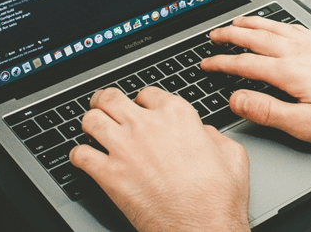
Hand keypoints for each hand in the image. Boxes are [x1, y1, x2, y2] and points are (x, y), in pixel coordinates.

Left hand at [69, 87, 250, 231]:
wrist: (201, 227)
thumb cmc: (218, 196)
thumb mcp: (232, 154)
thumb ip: (214, 135)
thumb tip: (204, 133)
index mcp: (177, 115)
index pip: (147, 93)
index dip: (143, 100)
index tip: (141, 107)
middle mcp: (147, 125)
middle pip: (111, 98)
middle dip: (105, 101)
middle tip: (104, 106)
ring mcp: (124, 148)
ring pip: (91, 120)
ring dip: (90, 122)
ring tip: (92, 128)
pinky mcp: (108, 175)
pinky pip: (79, 155)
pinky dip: (78, 155)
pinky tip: (84, 158)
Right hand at [204, 15, 310, 146]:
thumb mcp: (305, 125)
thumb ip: (268, 111)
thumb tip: (238, 99)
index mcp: (291, 71)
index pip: (246, 63)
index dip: (222, 63)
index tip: (206, 64)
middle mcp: (302, 52)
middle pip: (258, 37)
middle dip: (232, 35)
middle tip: (213, 34)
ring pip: (276, 28)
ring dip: (253, 23)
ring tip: (238, 21)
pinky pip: (295, 28)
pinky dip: (278, 23)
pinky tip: (278, 26)